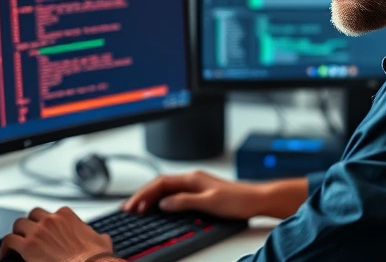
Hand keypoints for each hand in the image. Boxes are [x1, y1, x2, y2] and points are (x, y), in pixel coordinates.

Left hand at [0, 207, 114, 261]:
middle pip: (32, 215)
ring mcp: (38, 232)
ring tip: (14, 243)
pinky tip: (6, 253)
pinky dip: (6, 246)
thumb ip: (98, 237)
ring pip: (18, 225)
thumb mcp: (102, 241)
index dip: (47, 222)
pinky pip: (9, 240)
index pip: (52, 213)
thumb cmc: (95, 257)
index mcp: (67, 216)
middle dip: (29, 224)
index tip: (46, 230)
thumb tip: (102, 239)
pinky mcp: (28, 246)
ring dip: (16, 233)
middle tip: (28, 234)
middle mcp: (51, 220)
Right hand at [122, 170, 277, 219]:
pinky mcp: (201, 193)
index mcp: (192, 178)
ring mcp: (196, 185)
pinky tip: (158, 208)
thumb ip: (184, 201)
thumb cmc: (238, 199)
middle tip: (129, 208)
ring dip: (151, 198)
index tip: (133, 204)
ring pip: (166, 190)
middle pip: (160, 185)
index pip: (160, 183)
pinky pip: (175, 194)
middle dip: (143, 195)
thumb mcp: (209, 202)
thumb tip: (164, 203)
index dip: (144, 193)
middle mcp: (193, 179)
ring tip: (138, 209)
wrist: (256, 200)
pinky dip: (163, 201)